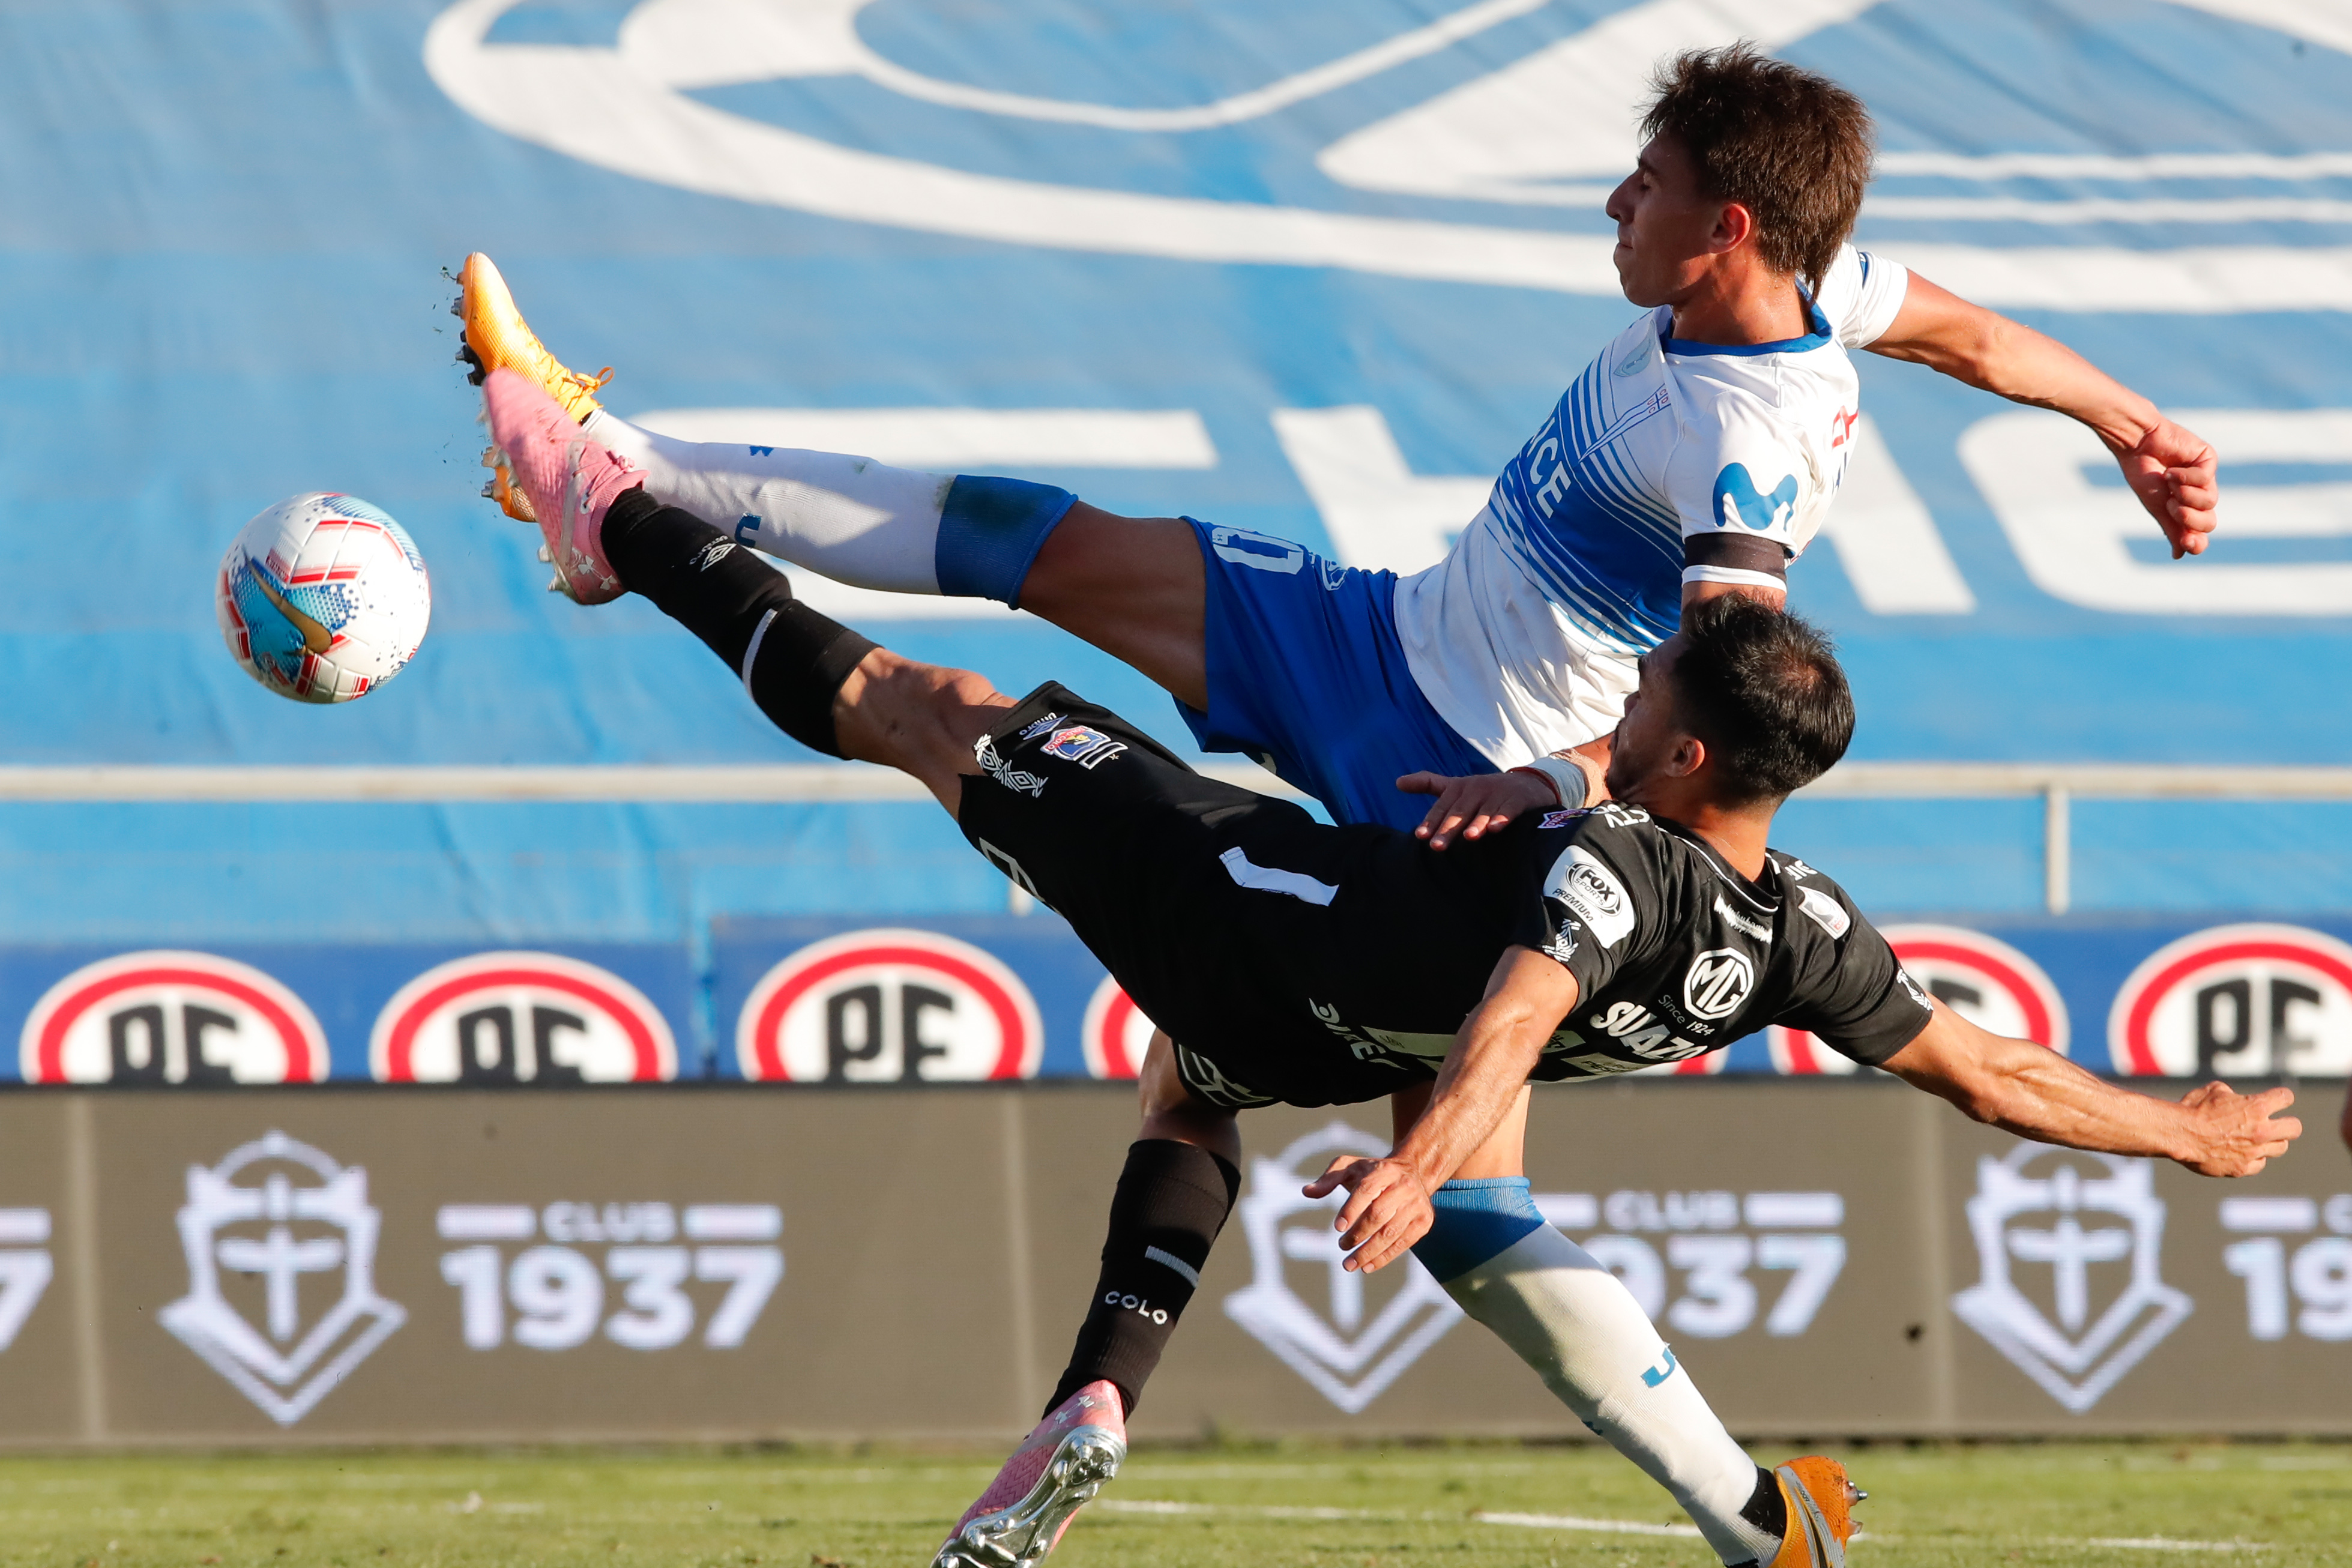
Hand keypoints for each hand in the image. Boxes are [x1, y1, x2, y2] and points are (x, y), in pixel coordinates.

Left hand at [1302, 1154, 1433, 1273]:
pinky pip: (1403, 1243)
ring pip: (1391, 1232)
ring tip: (1349, 1264)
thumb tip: (1307, 1192)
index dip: (1352, 1209)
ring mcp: (1417, 1204)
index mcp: (1383, 1170)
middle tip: (1341, 1247)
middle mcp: (1403, 1186)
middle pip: (1379, 1214)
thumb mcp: (1350, 1167)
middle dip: (1358, 1234)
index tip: (1337, 1228)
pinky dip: (1384, 1257)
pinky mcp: (1424, 1221)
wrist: (1412, 1173)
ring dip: (1369, 1252)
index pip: (1367, 1189)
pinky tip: (1367, 1266)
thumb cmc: (1372, 1173)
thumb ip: (1329, 1179)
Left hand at [1399, 769, 1555, 849]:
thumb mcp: (1456, 786)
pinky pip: (1509, 810)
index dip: (1432, 821)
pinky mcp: (1517, 799)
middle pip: (1460, 811)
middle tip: (1437, 847)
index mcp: (1459, 788)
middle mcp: (1477, 789)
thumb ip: (1429, 784)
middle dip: (1449, 828)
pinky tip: (1497, 829)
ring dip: (1477, 823)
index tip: (1420, 835)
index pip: (1442, 807)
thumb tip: (1397, 782)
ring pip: (1485, 811)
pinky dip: (1503, 818)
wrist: (1526, 785)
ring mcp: (1498, 793)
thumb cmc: (1484, 791)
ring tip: (1469, 837)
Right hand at [2106, 417, 2216, 558]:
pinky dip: (2185, 477)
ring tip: (2169, 482)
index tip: (2187, 543)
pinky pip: (2206, 478)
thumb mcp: (2157, 507)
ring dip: (2185, 495)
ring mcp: (2206, 478)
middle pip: (2210, 522)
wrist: (2136, 446)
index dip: (2197, 542)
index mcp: (2186, 510)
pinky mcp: (2208, 460)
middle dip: (2190, 518)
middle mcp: (2199, 495)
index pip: (2201, 534)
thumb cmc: (2143, 475)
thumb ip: (2171, 529)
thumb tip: (2180, 555)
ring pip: (2210, 501)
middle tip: (2172, 505)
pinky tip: (2172, 469)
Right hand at [2174, 1081, 2299, 1175]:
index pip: (2286, 1098)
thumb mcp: (2213, 1091)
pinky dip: (2253, 1158)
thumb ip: (2232, 1095)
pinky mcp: (2243, 1168)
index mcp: (2257, 1106)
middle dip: (2287, 1124)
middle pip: (2294, 1128)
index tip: (2276, 1100)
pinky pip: (2259, 1163)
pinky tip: (2241, 1152)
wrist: (2179, 1134)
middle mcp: (2262, 1130)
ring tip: (2256, 1139)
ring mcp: (2254, 1151)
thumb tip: (2235, 1098)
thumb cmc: (2193, 1109)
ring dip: (2271, 1142)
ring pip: (2280, 1148)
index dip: (2281, 1097)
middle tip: (2277, 1124)